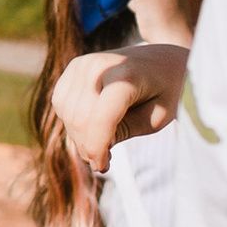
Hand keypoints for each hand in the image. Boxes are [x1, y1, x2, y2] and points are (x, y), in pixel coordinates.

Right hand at [51, 39, 187, 177]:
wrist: (163, 58)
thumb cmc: (166, 91)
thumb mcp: (157, 118)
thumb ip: (126, 131)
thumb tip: (93, 148)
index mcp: (127, 75)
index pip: (102, 118)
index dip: (97, 148)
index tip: (103, 168)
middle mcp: (101, 65)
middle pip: (81, 118)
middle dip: (89, 146)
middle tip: (104, 161)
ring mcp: (84, 63)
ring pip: (67, 113)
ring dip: (80, 136)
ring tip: (102, 142)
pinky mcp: (74, 66)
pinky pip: (61, 103)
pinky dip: (71, 120)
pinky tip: (92, 124)